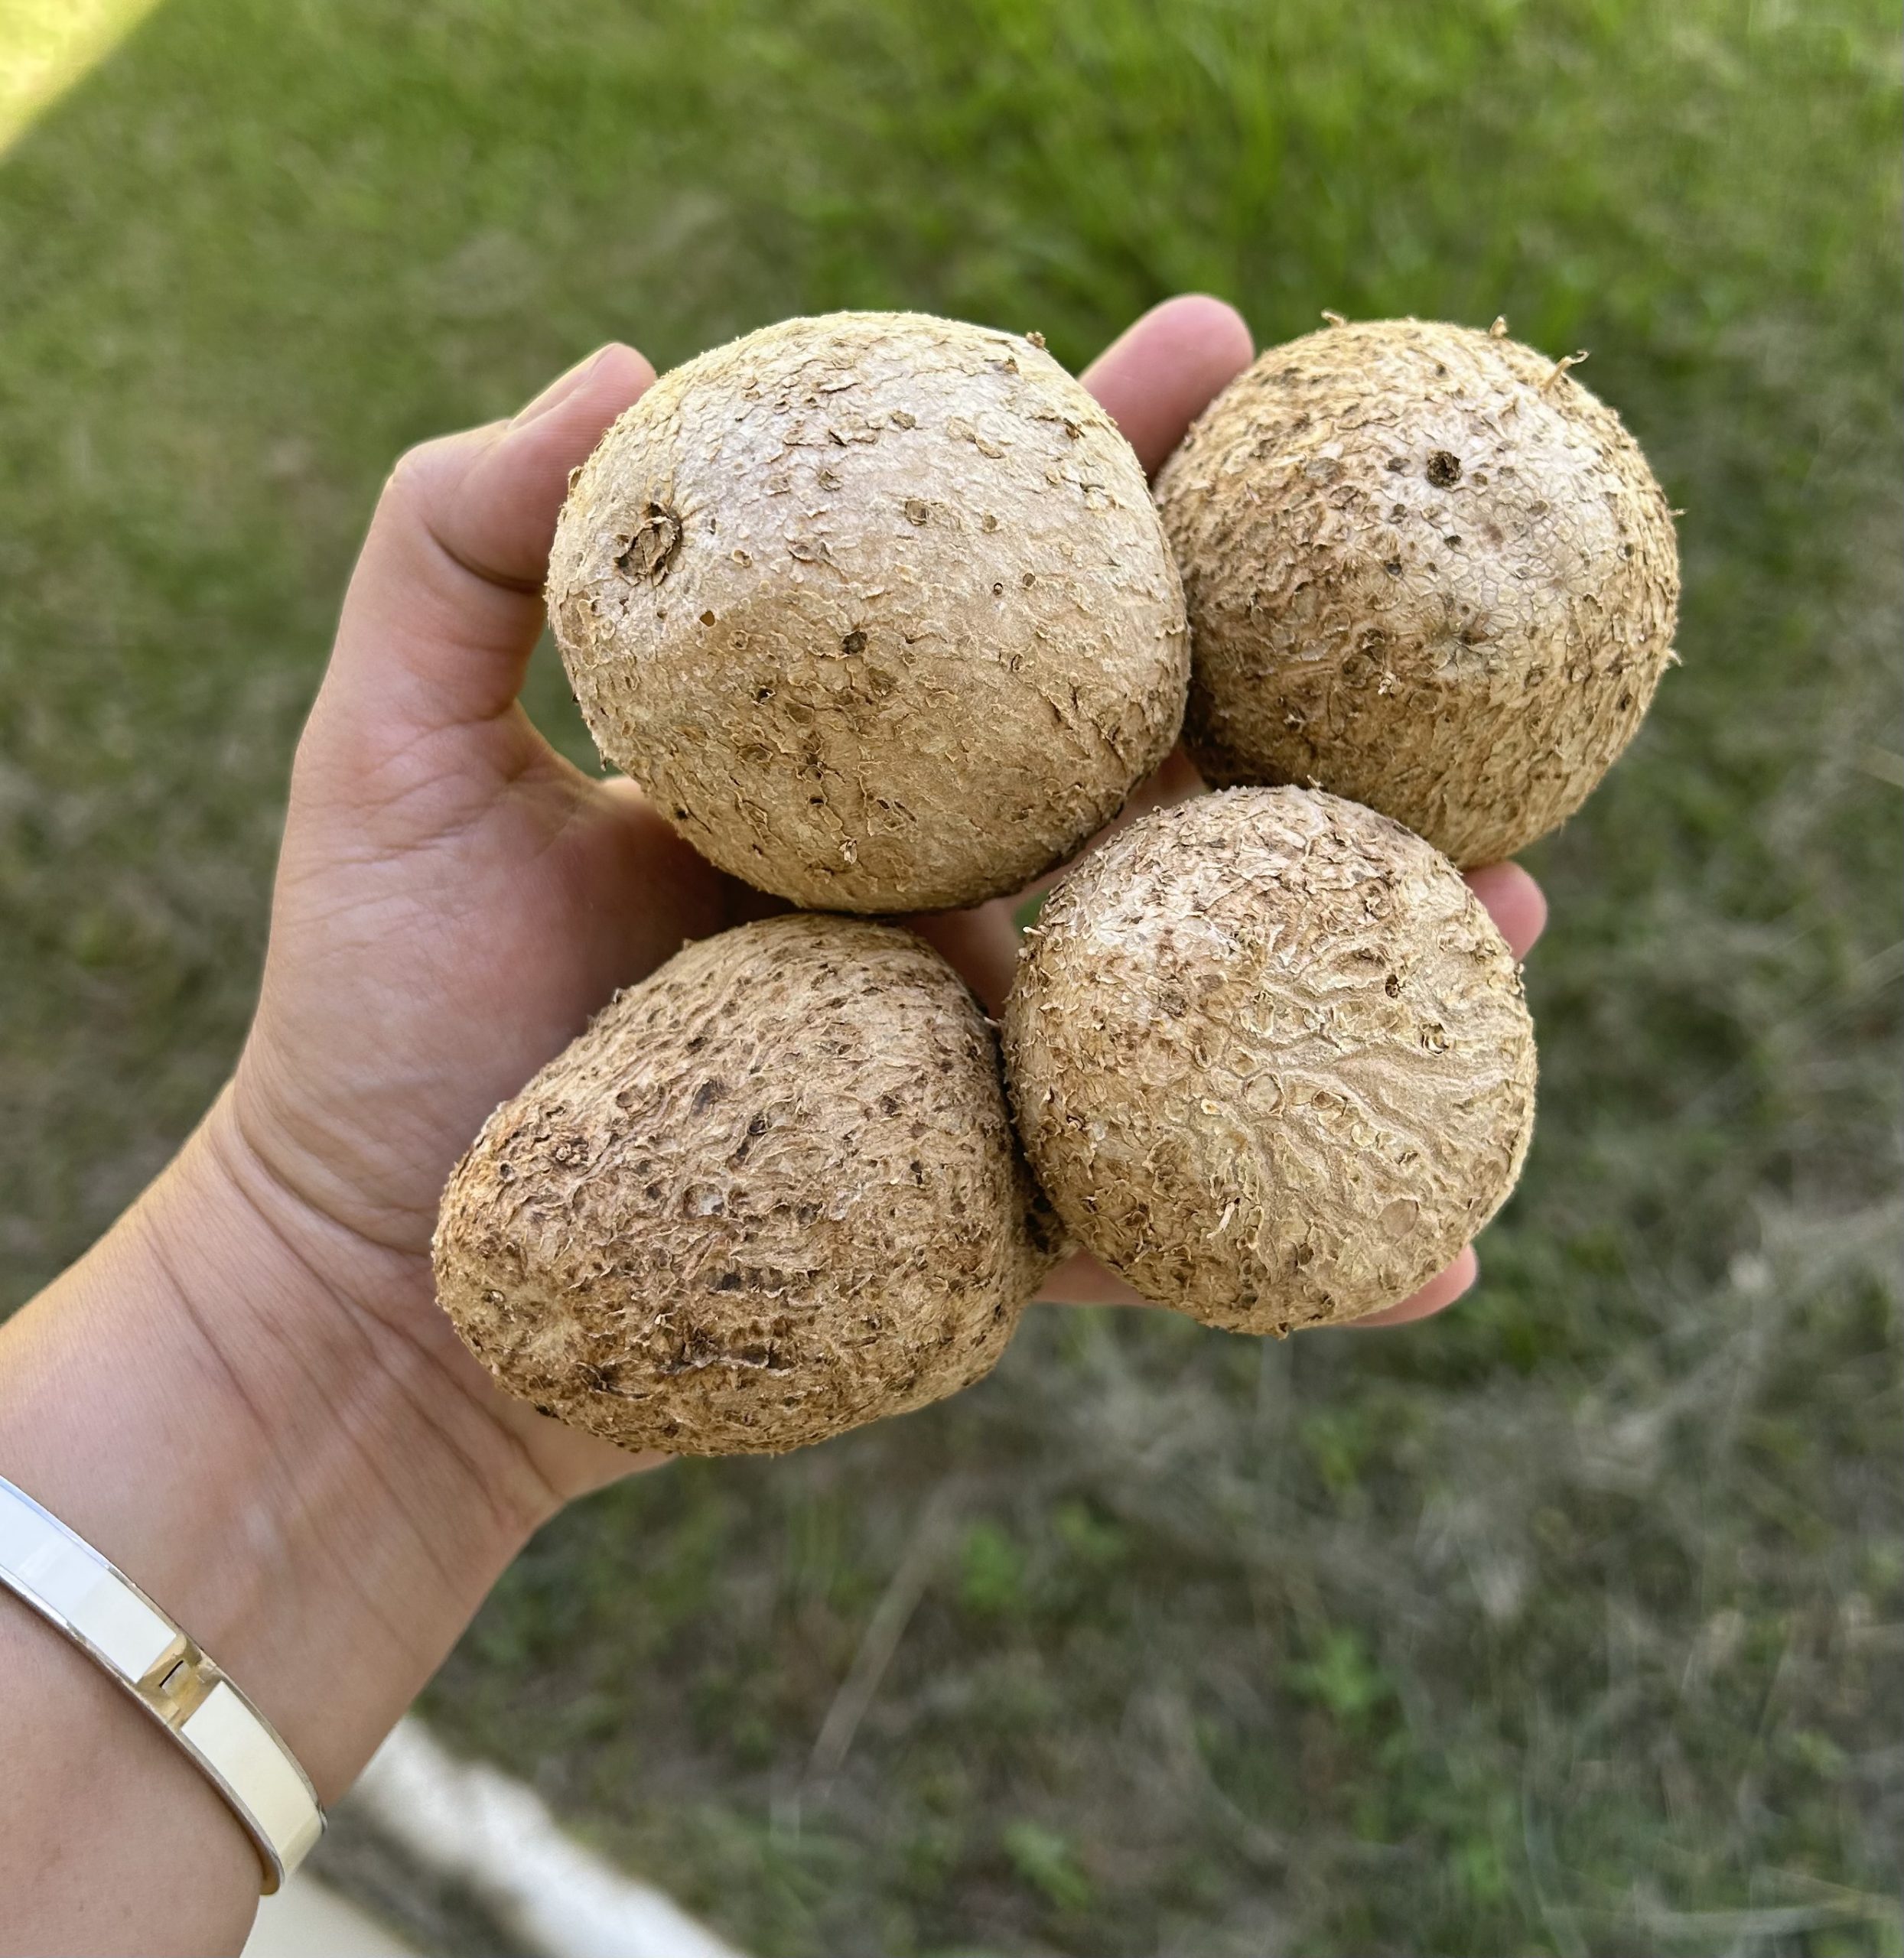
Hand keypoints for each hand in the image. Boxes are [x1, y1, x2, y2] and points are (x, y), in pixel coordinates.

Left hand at [228, 298, 1546, 1511]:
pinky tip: (1435, 1247)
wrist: (381, 1292)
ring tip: (1515, 912)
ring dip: (1360, 955)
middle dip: (1308, 708)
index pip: (1002, 601)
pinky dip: (1288, 1252)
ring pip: (1195, 997)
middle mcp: (929, 905)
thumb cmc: (371, 1019)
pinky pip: (1151, 1226)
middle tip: (1452, 645)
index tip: (1221, 350)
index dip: (1111, 473)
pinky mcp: (975, 1231)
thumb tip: (632, 365)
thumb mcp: (387, 755)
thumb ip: (465, 544)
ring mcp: (968, 1066)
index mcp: (836, 780)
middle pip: (1150, 783)